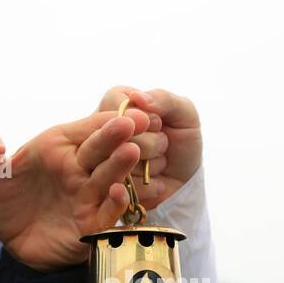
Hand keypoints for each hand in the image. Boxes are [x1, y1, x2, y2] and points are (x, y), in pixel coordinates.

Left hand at [0, 93, 162, 270]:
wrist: (9, 240)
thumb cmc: (3, 198)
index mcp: (59, 145)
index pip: (88, 127)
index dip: (106, 118)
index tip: (125, 111)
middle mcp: (79, 167)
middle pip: (103, 148)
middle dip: (118, 135)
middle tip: (135, 123)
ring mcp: (87, 195)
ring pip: (110, 177)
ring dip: (121, 165)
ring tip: (131, 152)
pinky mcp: (90, 224)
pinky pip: (108, 213)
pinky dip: (115, 204)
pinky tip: (118, 192)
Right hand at [96, 86, 201, 211]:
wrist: (185, 180)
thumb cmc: (182, 141)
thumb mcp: (184, 114)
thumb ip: (163, 99)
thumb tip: (136, 97)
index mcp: (115, 102)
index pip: (116, 106)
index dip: (145, 119)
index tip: (159, 124)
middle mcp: (100, 128)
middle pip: (114, 136)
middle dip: (150, 143)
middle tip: (164, 144)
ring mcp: (99, 158)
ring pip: (117, 162)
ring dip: (151, 164)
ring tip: (160, 161)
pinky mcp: (105, 185)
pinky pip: (121, 185)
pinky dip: (147, 184)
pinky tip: (155, 180)